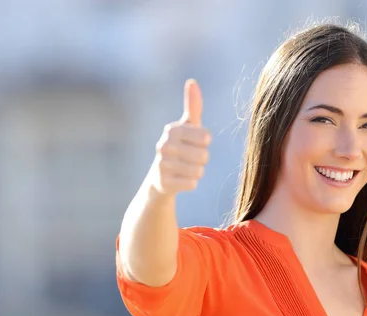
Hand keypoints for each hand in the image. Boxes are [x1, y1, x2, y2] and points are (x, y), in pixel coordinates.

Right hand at [148, 79, 210, 195]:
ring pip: (198, 170)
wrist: (160, 176)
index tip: (195, 143)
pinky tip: (181, 179)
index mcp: (172, 129)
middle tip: (190, 158)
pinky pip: (192, 184)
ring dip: (197, 171)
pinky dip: (191, 183)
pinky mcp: (163, 182)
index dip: (204, 143)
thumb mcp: (187, 126)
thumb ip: (193, 106)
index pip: (205, 137)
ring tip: (185, 168)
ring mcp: (162, 164)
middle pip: (204, 155)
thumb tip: (192, 82)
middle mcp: (164, 145)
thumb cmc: (180, 146)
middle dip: (202, 159)